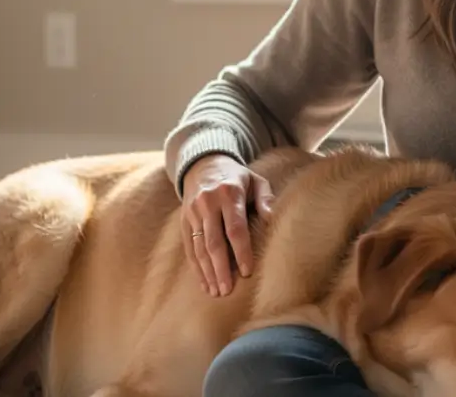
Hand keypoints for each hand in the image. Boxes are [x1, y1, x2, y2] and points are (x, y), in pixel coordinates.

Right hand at [181, 154, 274, 296]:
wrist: (203, 165)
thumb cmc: (237, 177)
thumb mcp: (255, 180)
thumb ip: (265, 198)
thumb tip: (272, 217)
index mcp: (229, 194)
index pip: (235, 228)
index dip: (241, 251)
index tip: (247, 271)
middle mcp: (208, 203)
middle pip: (214, 242)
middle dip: (221, 268)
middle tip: (228, 290)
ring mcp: (193, 212)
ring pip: (199, 247)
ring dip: (207, 271)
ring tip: (216, 291)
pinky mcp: (184, 220)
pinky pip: (189, 247)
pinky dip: (196, 267)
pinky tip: (204, 283)